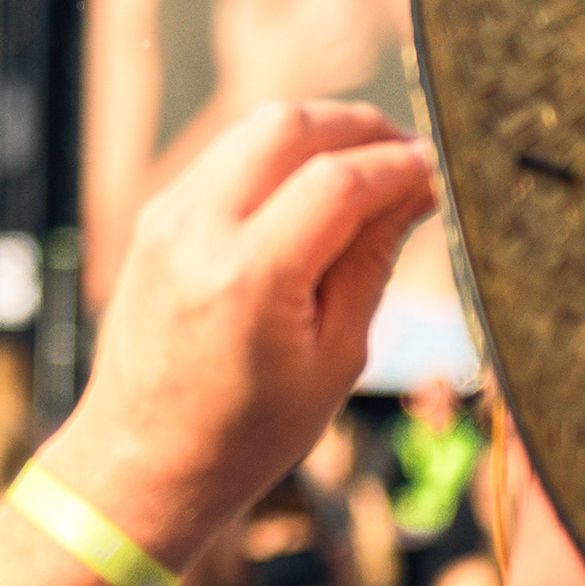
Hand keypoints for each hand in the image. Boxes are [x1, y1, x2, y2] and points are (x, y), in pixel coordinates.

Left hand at [49, 101, 435, 570]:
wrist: (143, 460)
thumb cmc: (247, 433)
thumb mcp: (335, 360)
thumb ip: (370, 262)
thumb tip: (414, 188)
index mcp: (247, 277)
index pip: (338, 180)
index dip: (399, 164)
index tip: (441, 169)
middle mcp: (196, 231)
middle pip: (288, 125)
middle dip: (359, 126)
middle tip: (408, 155)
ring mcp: (165, 218)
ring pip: (252, 129)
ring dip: (317, 133)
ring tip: (369, 171)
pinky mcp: (153, 219)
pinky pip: (224, 157)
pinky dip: (275, 156)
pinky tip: (314, 190)